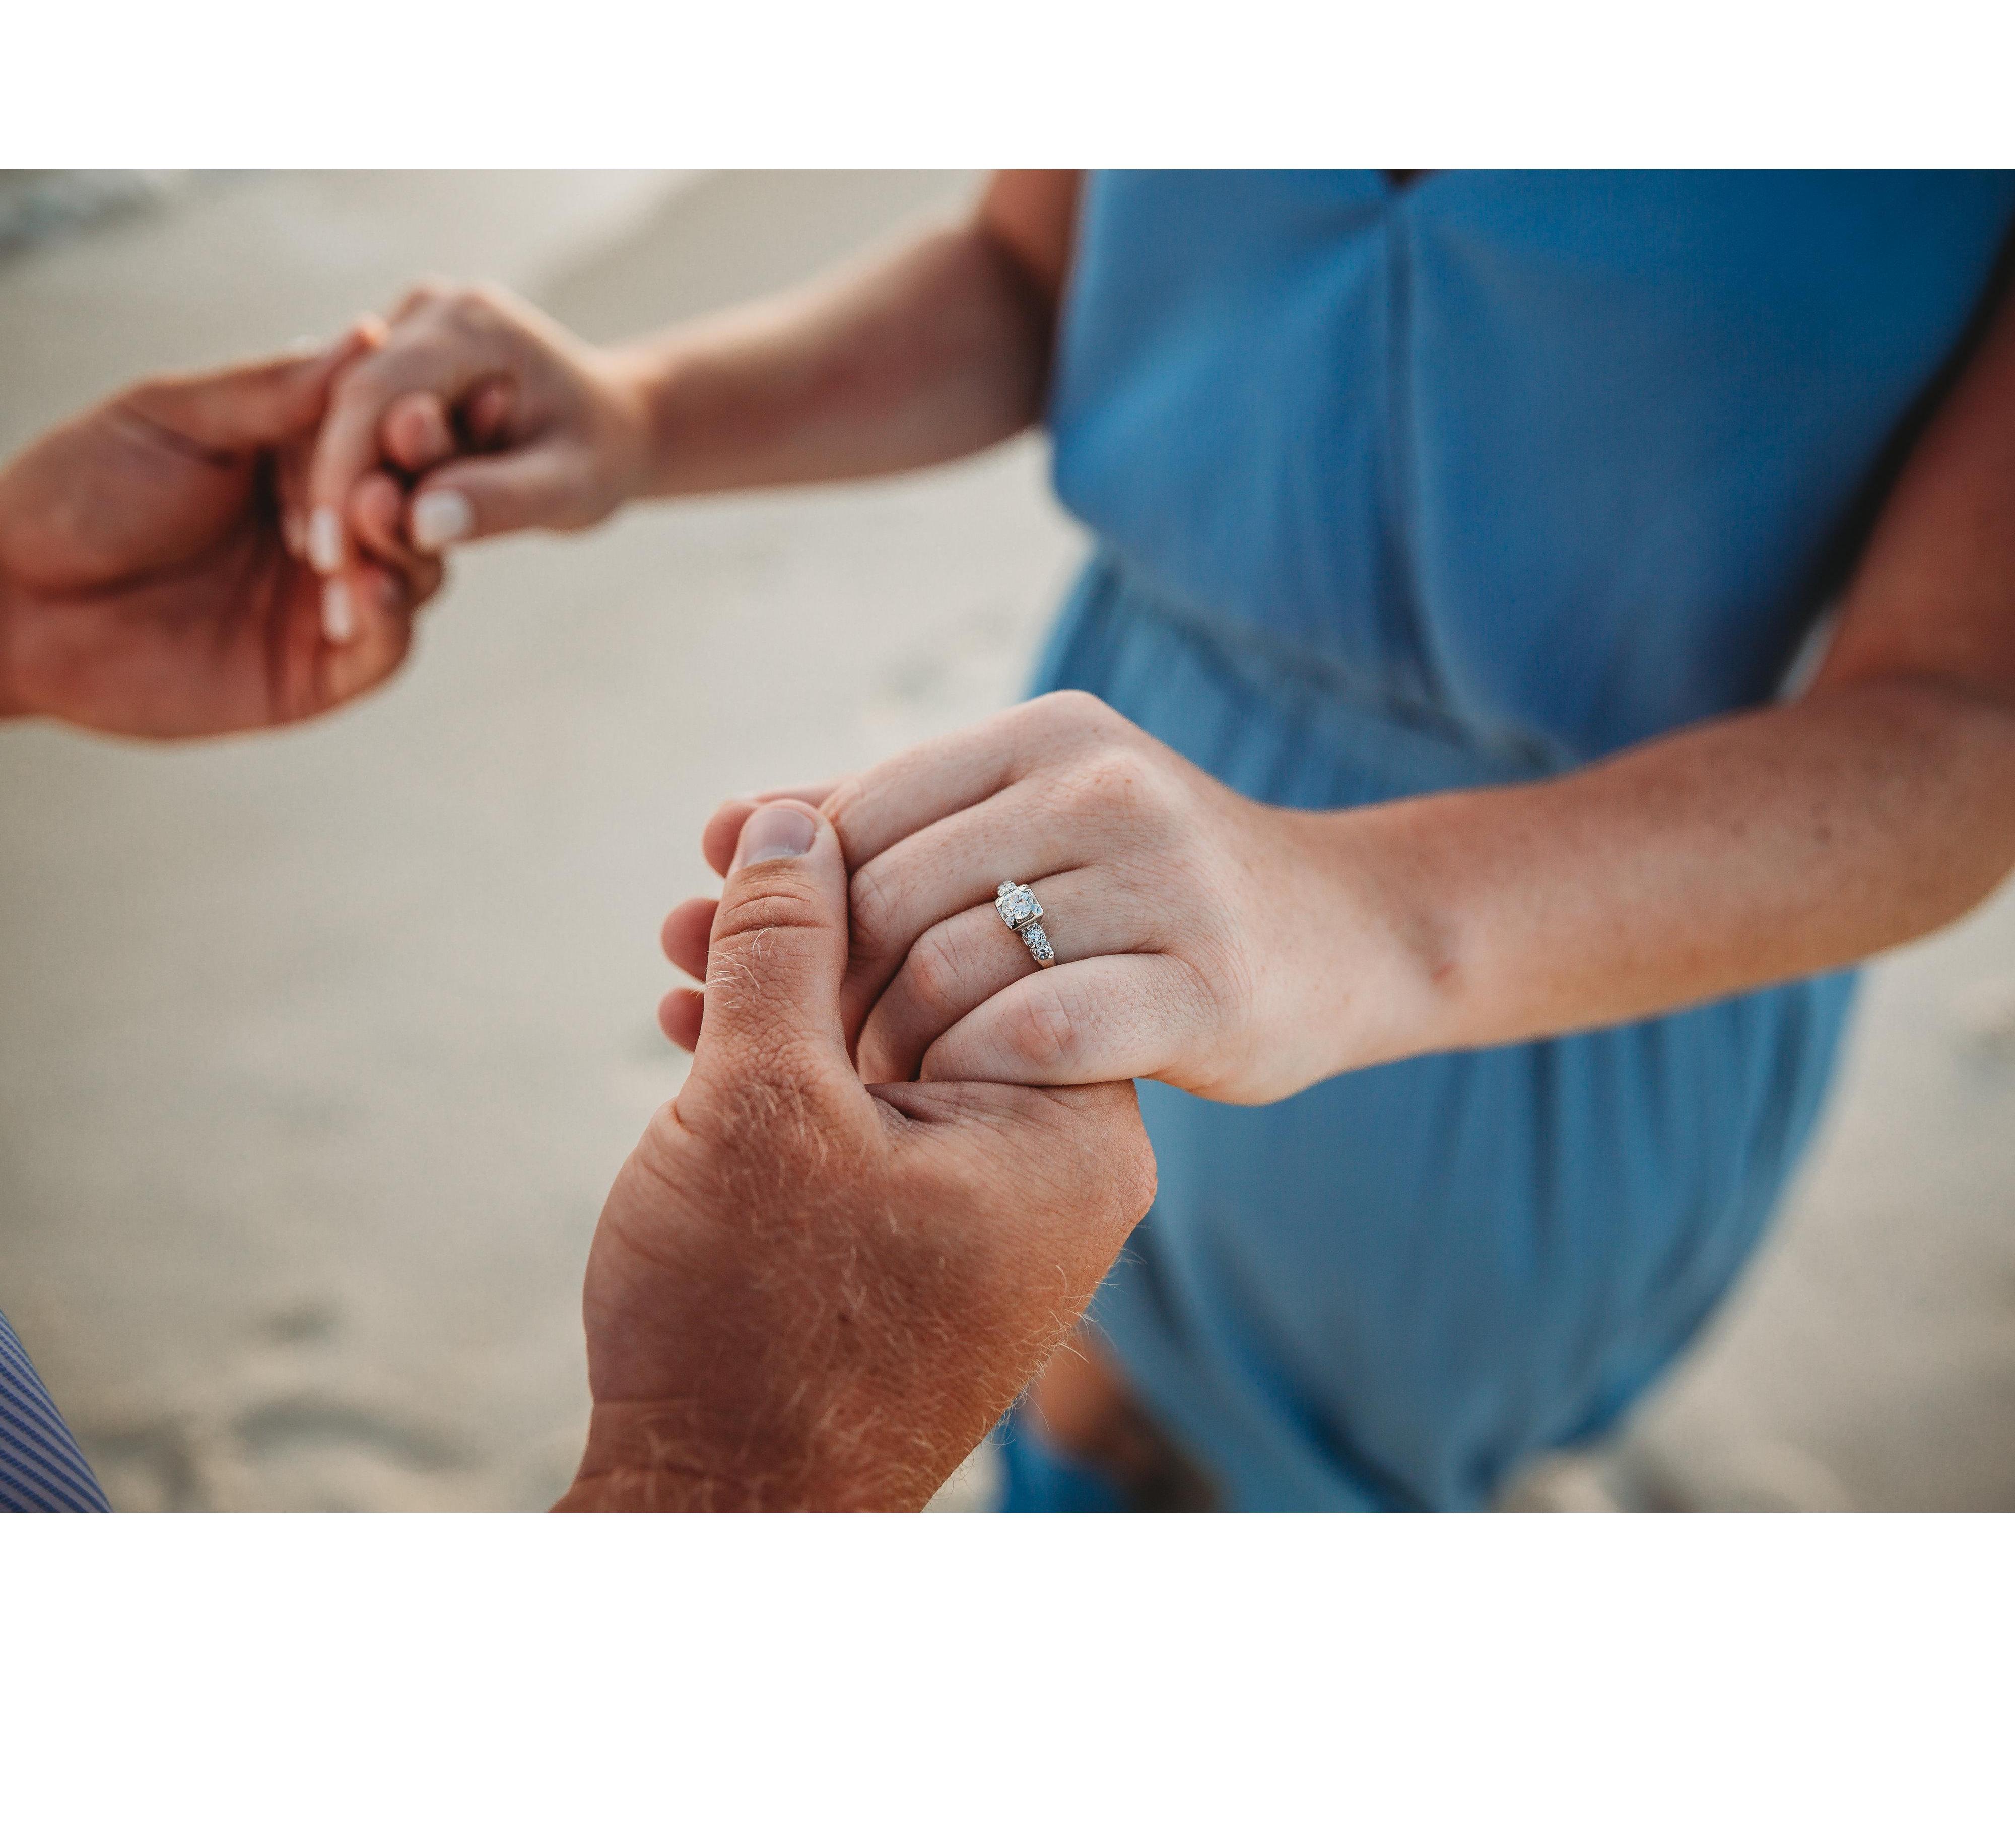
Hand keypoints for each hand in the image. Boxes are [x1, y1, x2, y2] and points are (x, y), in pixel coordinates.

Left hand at [0, 331, 442, 737]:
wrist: (13, 602)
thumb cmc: (78, 491)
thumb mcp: (175, 418)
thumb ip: (273, 389)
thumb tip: (369, 337)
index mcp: (300, 454)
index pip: (387, 432)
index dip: (411, 422)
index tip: (425, 406)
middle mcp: (328, 524)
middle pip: (417, 501)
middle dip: (422, 482)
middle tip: (406, 464)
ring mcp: (328, 599)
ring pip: (417, 571)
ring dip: (407, 545)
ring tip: (376, 519)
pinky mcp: (321, 672)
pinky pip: (385, 649)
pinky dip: (392, 619)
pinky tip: (370, 590)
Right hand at [299, 280, 654, 572]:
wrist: (612, 424)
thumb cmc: (601, 457)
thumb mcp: (571, 487)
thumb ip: (502, 500)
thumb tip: (420, 524)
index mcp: (471, 324)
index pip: (376, 394)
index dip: (344, 476)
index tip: (331, 555)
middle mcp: (429, 311)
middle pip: (348, 403)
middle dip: (334, 492)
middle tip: (326, 578)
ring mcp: (406, 328)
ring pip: (339, 413)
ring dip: (334, 492)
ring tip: (335, 575)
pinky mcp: (394, 357)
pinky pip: (352, 421)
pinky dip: (350, 480)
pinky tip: (346, 543)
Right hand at [559, 797, 1155, 1510]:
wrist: (721, 1518)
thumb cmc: (749, 1321)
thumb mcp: (761, 1101)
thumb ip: (788, 944)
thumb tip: (798, 818)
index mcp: (1067, 1128)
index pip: (990, 934)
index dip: (861, 869)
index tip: (754, 833)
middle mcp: (1058, 1166)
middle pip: (937, 983)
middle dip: (806, 931)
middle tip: (703, 878)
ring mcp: (997, 1209)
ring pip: (890, 1049)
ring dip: (780, 997)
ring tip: (674, 948)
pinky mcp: (933, 1240)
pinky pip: (873, 1118)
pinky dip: (791, 1077)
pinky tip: (697, 1027)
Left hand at [679, 693, 1420, 1103]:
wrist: (1346, 934)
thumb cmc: (1149, 890)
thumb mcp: (1026, 826)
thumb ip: (881, 821)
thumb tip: (721, 829)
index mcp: (1048, 735)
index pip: (861, 813)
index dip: (788, 906)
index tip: (748, 977)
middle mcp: (1105, 787)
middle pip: (889, 893)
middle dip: (821, 989)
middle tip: (799, 1062)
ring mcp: (1164, 882)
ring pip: (952, 966)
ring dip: (888, 1048)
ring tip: (876, 1091)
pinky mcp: (1207, 983)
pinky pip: (1040, 1031)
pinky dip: (975, 1075)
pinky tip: (964, 1100)